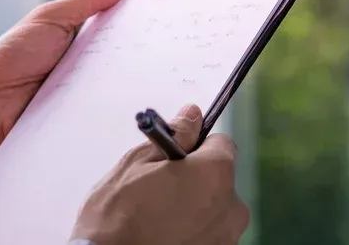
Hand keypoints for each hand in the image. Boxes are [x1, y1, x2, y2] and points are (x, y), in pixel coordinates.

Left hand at [0, 0, 168, 163]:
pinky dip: (133, 88)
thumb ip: (85, 1)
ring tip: (174, 41)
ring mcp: (94, 78)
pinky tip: (151, 81)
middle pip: (131, 32)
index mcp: (80, 25)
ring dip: (148, 56)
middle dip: (156, 20)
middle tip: (181, 8)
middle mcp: (91, 50)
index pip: (116, 0)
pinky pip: (119, 94)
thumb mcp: (48, 19)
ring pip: (130, 64)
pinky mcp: (94, 105)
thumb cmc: (9, 59)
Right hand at [71, 105, 247, 244]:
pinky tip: (164, 234)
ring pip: (214, 210)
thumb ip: (174, 136)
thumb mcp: (138, 163)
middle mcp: (231, 208)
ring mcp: (225, 238)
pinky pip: (208, 234)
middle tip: (160, 189)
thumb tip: (193, 115)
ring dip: (194, 208)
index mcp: (216, 174)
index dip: (196, 147)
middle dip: (196, 179)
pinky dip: (192, 232)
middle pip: (220, 179)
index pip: (221, 144)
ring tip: (158, 216)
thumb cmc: (117, 217)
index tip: (175, 156)